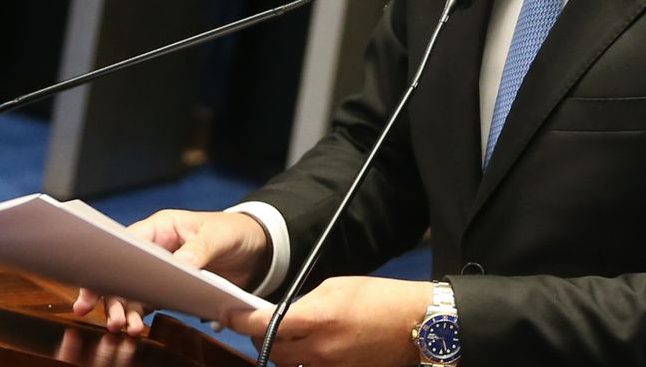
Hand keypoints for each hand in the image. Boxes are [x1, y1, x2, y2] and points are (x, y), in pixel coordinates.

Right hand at [72, 209, 271, 334]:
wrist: (256, 250)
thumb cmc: (233, 232)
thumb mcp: (217, 237)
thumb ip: (199, 249)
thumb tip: (180, 265)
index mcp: (160, 228)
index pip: (124, 245)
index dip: (106, 264)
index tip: (93, 284)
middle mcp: (153, 249)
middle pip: (122, 272)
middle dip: (112, 296)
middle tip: (112, 319)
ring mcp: (158, 271)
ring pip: (131, 291)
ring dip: (126, 311)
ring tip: (127, 328)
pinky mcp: (168, 289)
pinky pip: (147, 303)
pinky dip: (140, 316)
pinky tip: (137, 328)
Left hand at [225, 276, 429, 366]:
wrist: (416, 324)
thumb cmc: (380, 299)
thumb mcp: (336, 287)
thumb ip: (304, 303)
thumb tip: (282, 314)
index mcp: (318, 319)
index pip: (264, 325)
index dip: (240, 320)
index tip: (228, 314)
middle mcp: (320, 349)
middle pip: (270, 349)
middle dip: (258, 336)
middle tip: (254, 323)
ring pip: (286, 364)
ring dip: (278, 351)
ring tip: (281, 336)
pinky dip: (300, 361)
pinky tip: (304, 349)